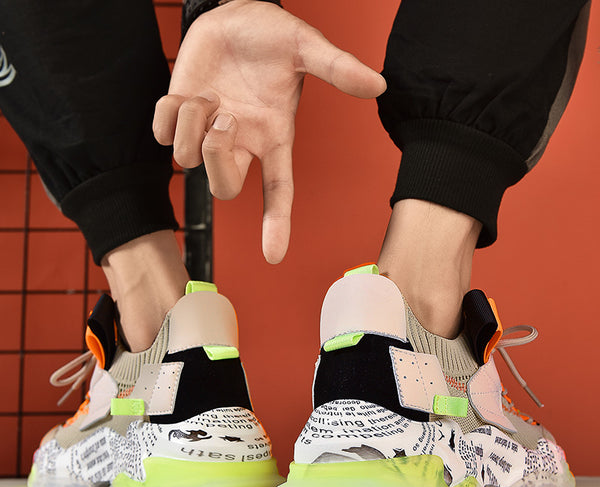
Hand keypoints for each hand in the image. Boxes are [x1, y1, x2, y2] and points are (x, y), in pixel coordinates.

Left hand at [153, 0, 385, 262]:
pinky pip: (161, 136)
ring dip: (192, 125)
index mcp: (272, 138)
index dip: (276, 223)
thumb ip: (338, 69)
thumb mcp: (306, 48)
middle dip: (218, 158)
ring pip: (187, 159)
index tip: (274, 256)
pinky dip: (167, 116)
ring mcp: (208, 132)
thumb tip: (377, 84)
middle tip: (227, 117)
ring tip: (209, 94)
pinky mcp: (179, 114)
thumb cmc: (271, 36)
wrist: (233, 13)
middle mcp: (241, 143)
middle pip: (223, 188)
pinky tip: (184, 94)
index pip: (277, 190)